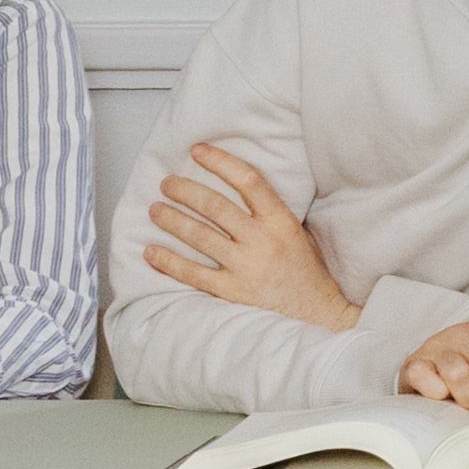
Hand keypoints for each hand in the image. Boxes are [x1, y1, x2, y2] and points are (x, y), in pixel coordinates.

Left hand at [144, 149, 350, 328]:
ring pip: (200, 237)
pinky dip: (169, 262)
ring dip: (172, 221)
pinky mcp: (231, 293)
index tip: (199, 151)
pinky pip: (193, 274)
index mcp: (281, 222)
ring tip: (154, 210)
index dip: (221, 162)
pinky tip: (151, 252)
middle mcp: (261, 241)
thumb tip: (243, 191)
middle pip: (216, 206)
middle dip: (186, 191)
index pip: (248, 181)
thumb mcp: (300, 234)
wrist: (317, 316)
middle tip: (167, 183)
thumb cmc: (307, 274)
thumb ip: (273, 215)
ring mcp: (245, 268)